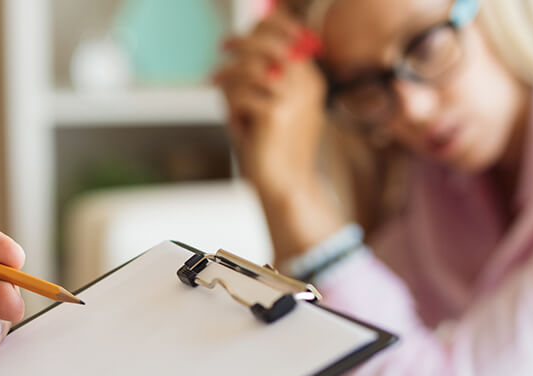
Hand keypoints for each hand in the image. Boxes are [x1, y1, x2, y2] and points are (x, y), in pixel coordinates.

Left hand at [213, 10, 327, 197]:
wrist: (285, 187)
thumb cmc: (273, 149)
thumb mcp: (270, 108)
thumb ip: (258, 80)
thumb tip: (234, 51)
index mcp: (310, 80)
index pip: (287, 36)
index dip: (261, 30)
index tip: (234, 42)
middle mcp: (305, 84)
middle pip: (268, 43)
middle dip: (241, 43)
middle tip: (221, 48)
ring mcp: (292, 98)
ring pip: (249, 68)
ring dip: (231, 82)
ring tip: (226, 100)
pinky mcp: (275, 114)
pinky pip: (238, 95)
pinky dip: (231, 110)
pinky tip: (238, 128)